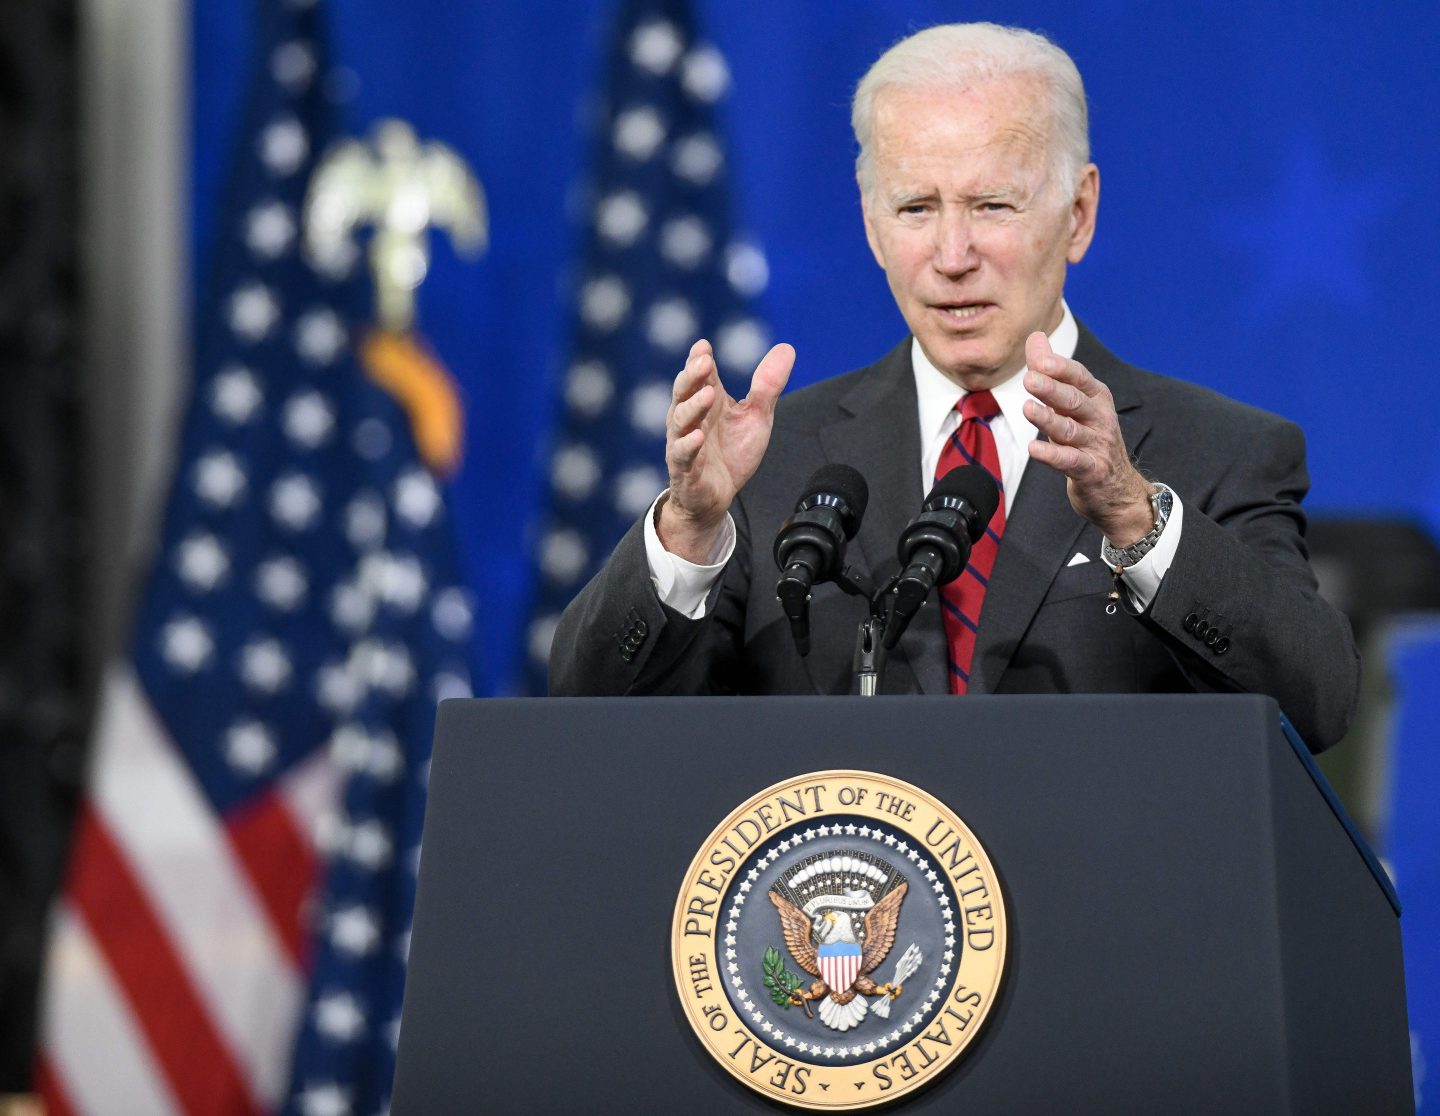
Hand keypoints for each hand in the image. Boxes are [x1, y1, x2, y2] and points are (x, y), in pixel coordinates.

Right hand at [658, 338, 794, 561]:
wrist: (717, 496)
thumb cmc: (731, 452)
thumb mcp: (756, 416)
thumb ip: (767, 385)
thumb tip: (787, 348)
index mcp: (706, 401)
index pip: (699, 374)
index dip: (699, 359)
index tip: (704, 347)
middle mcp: (691, 417)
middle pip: (684, 391)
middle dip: (692, 375)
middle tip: (703, 362)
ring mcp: (684, 441)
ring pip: (681, 419)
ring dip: (693, 406)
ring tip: (708, 395)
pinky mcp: (685, 468)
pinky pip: (682, 454)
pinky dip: (688, 445)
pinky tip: (698, 436)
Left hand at [1021, 332, 1153, 544]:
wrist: (1117, 490)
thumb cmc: (1089, 440)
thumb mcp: (1072, 404)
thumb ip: (1051, 372)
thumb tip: (1036, 337)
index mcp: (1097, 398)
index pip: (1079, 377)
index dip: (1061, 368)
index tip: (1040, 360)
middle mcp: (1100, 418)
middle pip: (1074, 400)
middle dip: (1052, 389)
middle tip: (1029, 379)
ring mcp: (1097, 445)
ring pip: (1070, 430)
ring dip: (1048, 419)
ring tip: (1027, 408)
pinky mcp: (1091, 471)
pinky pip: (1070, 461)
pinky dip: (1051, 455)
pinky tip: (1033, 449)